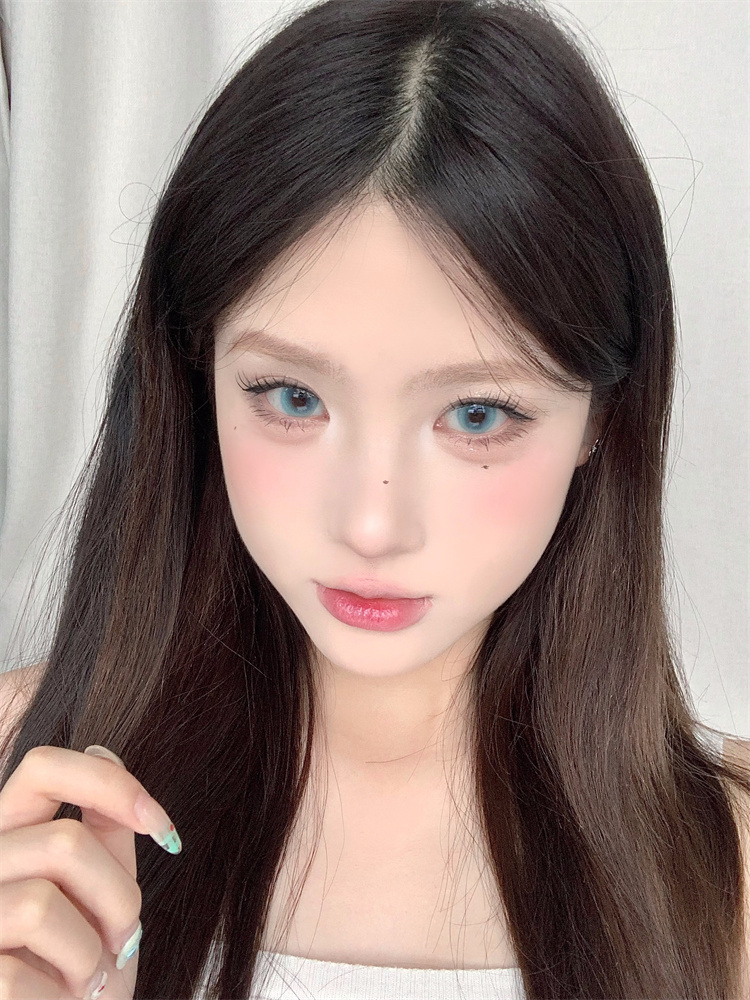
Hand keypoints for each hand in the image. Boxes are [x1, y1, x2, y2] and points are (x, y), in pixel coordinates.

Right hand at [0, 744, 180, 998]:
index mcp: (7, 835)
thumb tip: (103, 750)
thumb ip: (101, 831)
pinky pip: (19, 971)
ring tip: (88, 977)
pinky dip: (60, 994)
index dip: (110, 783)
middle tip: (125, 941)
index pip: (42, 767)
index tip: (162, 827)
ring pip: (43, 905)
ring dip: (90, 952)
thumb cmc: (76, 971)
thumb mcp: (99, 895)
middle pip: (64, 842)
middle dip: (119, 897)